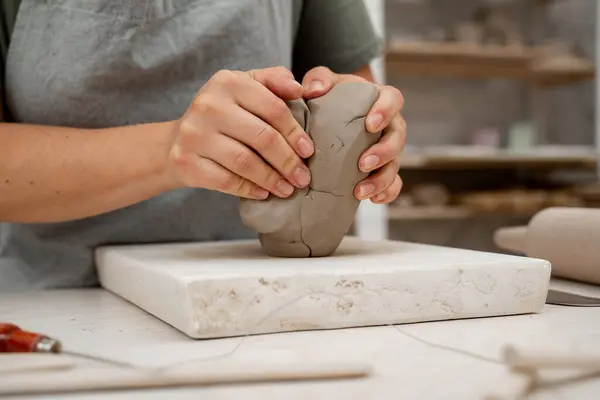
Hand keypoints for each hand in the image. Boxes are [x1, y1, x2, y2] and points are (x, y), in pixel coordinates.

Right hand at [167, 67, 314, 199]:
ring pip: (245, 162)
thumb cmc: (223, 113)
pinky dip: (249, 189)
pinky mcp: (186, 162)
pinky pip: (226, 180)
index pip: (273, 108)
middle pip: (262, 137)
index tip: (308, 151)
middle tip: (302, 177)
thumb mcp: (245, 87)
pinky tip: (264, 193)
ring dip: (272, 179)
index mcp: (228, 82)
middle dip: (288, 161)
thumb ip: (274, 81)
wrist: (177, 140)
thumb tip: (300, 89)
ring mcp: (194, 134)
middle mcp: (208, 105)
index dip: (295, 132)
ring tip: (288, 189)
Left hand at [302, 67, 405, 203]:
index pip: (393, 100)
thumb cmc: (332, 95)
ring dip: (381, 179)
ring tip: (360, 191)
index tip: (371, 124)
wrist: (334, 114)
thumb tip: (312, 90)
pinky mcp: (382, 169)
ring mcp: (388, 150)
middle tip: (363, 163)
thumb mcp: (324, 81)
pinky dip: (387, 193)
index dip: (386, 112)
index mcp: (380, 100)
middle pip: (398, 138)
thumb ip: (318, 79)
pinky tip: (373, 200)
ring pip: (395, 166)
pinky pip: (393, 184)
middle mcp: (390, 125)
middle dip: (384, 152)